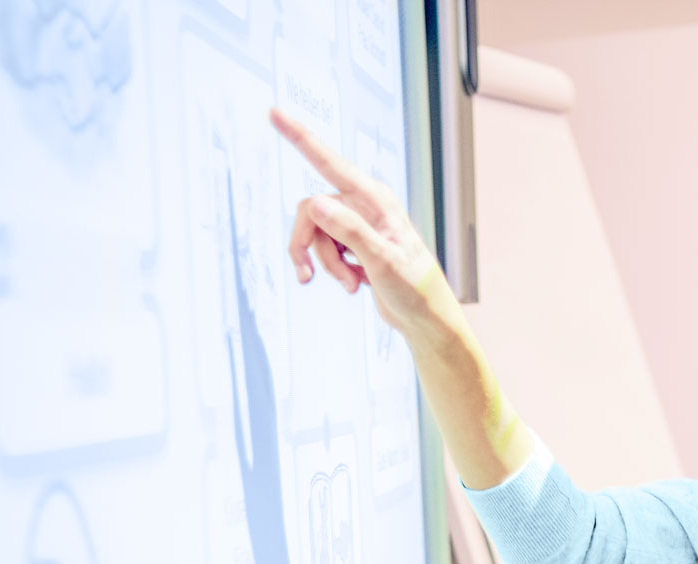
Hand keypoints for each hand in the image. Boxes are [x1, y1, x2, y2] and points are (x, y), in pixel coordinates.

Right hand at [268, 107, 466, 350]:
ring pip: (316, 233)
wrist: (424, 316)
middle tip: (312, 277)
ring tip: (351, 285)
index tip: (273, 112)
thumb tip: (316, 203)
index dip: (299, 138)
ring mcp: (357, 222)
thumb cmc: (414, 288)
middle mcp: (364, 204)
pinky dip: (331, 269)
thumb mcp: (383, 262)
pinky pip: (323, 247)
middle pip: (311, 211)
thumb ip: (350, 231)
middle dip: (311, 247)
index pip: (329, 162)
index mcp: (375, 199)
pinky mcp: (353, 242)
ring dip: (326, 264)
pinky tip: (353, 283)